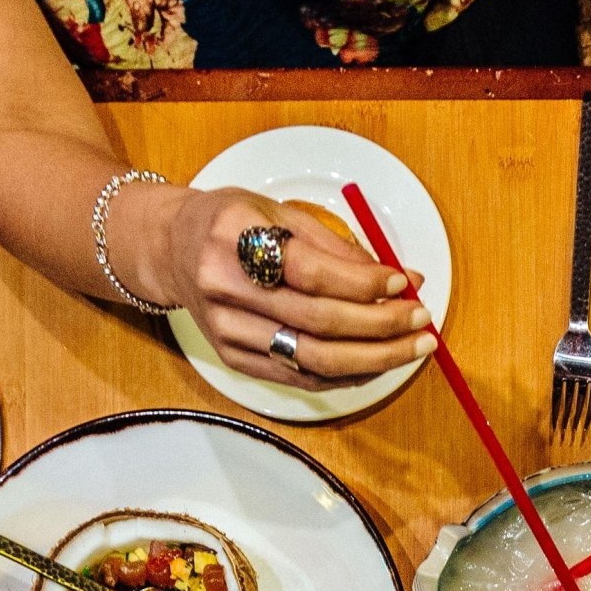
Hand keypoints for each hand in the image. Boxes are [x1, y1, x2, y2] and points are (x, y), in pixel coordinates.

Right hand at [131, 184, 434, 390]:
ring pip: (314, 359)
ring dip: (374, 358)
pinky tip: (377, 363)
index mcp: (236, 238)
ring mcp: (228, 330)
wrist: (169, 249)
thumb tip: (398, 279)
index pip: (313, 272)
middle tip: (421, 320)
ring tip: (413, 348)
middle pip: (319, 322)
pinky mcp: (233, 359)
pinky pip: (301, 378)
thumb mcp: (278, 212)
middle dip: (382, 325)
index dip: (366, 284)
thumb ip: (336, 247)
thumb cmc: (231, 224)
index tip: (406, 283)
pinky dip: (347, 375)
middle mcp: (226, 288)